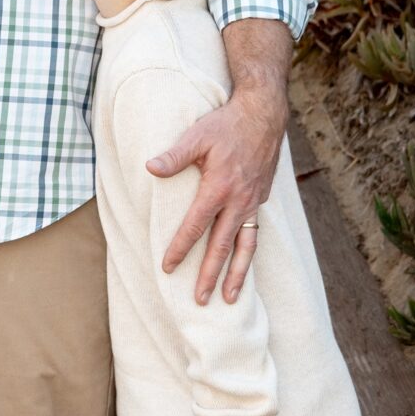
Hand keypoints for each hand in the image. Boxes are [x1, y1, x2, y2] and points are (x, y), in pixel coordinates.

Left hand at [149, 54, 286, 306]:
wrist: (264, 115)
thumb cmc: (226, 124)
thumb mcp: (197, 135)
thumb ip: (174, 155)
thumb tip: (150, 167)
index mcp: (219, 188)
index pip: (195, 226)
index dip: (180, 248)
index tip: (168, 267)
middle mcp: (238, 201)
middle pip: (222, 247)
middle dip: (210, 275)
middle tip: (200, 300)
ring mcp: (253, 203)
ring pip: (245, 248)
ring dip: (236, 275)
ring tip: (230, 299)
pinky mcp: (261, 200)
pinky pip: (254, 234)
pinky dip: (248, 255)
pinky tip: (241, 267)